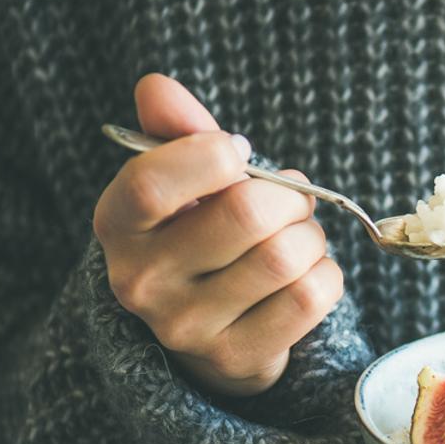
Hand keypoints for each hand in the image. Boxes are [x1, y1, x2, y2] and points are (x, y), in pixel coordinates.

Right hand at [93, 73, 343, 396]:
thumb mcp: (184, 183)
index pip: (153, 183)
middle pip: (246, 215)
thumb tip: (156, 86)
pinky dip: (327, 273)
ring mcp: (188, 327)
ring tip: (299, 238)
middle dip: (289, 197)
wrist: (212, 331)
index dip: (212, 156)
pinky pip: (311, 296)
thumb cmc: (202, 236)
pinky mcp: (237, 357)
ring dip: (311, 237)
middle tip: (292, 202)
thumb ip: (177, 132)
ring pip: (286, 256)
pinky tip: (308, 273)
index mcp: (117, 225)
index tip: (239, 153)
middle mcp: (141, 282)